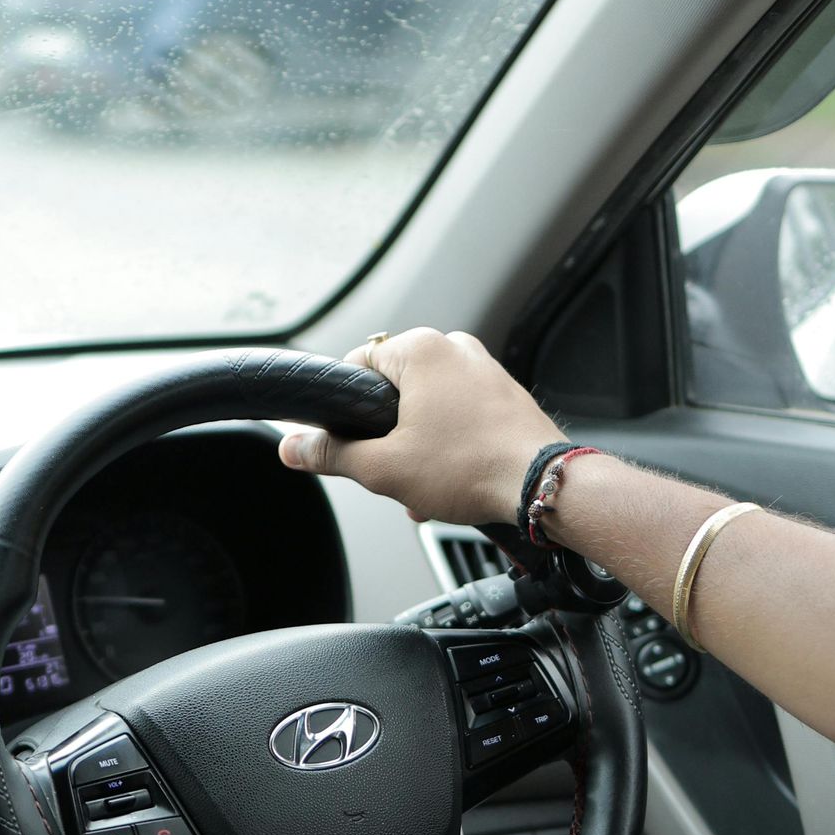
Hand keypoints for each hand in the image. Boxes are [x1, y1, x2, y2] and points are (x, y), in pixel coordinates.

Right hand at [278, 328, 560, 527]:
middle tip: (394, 470)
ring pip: (429, 408)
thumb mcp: (384, 468)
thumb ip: (332, 454)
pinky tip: (452, 482)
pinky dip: (449, 445)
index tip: (345, 439)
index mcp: (421, 349)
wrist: (542, 487)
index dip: (344, 408)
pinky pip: (461, 416)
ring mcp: (485, 369)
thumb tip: (293, 447)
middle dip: (388, 436)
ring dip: (418, 447)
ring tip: (426, 486)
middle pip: (395, 391)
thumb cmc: (471, 468)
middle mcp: (455, 348)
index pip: (357, 366)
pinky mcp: (506, 394)